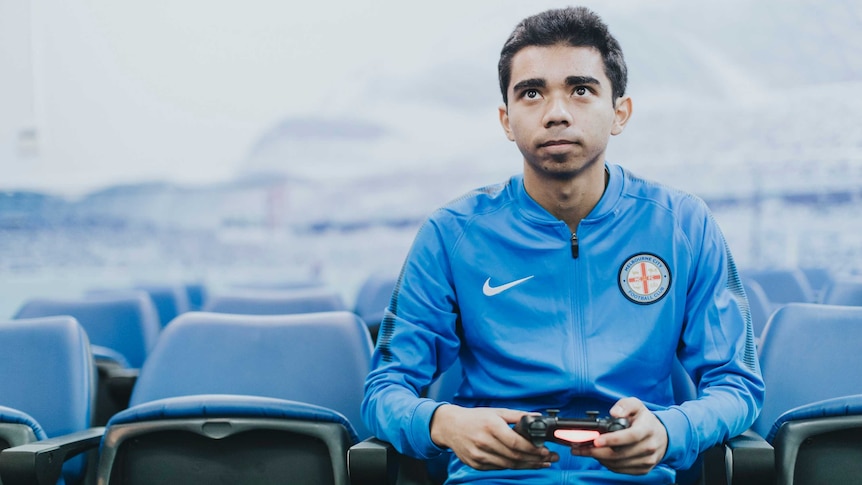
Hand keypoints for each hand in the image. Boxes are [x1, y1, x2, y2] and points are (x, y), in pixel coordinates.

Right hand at [429, 404, 558, 470]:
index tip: (546, 450)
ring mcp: (479, 455)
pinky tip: (524, 464)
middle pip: (514, 456)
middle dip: (535, 459)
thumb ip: (518, 415)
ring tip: (542, 463)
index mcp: (491, 427)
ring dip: (528, 465)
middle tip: (550, 458)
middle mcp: (484, 442)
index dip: (533, 449)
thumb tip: (538, 417)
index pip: (516, 443)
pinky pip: (499, 468)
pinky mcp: (476, 464)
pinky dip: (513, 467)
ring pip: (508, 465)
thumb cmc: (474, 418)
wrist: (450, 426)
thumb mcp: (496, 412)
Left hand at [571, 397, 667, 474]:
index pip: (630, 436)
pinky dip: (607, 464)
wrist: (663, 436)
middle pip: (620, 454)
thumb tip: (614, 413)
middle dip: (597, 452)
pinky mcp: (643, 469)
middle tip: (580, 447)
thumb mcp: (636, 405)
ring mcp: (647, 460)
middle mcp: (649, 446)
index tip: (596, 440)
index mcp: (647, 429)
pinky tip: (599, 456)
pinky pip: (621, 470)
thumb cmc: (645, 420)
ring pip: (619, 464)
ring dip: (599, 459)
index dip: (612, 439)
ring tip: (586, 451)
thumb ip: (625, 405)